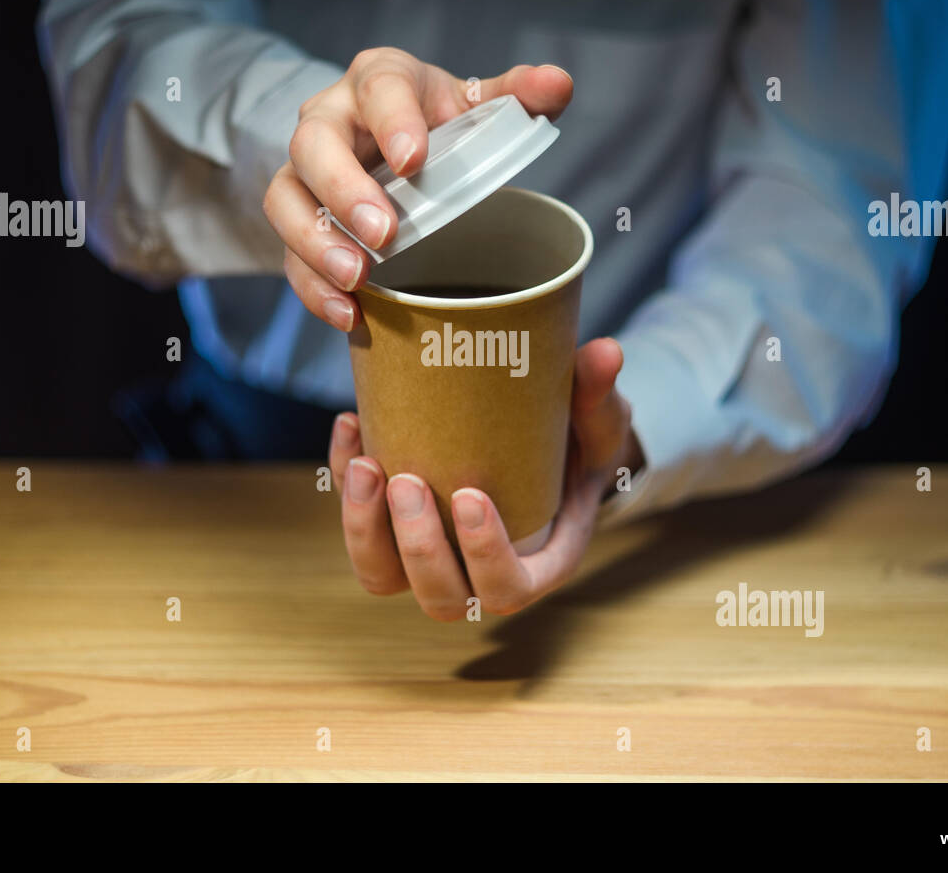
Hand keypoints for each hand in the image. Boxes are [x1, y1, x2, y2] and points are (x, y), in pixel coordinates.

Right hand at [262, 47, 572, 331]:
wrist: (394, 146)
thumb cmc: (438, 124)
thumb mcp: (478, 104)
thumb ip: (520, 95)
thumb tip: (558, 84)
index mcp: (379, 80)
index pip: (379, 88)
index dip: (393, 121)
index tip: (414, 161)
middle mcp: (330, 119)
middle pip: (314, 143)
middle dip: (344, 190)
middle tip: (384, 233)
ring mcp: (305, 172)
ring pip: (286, 198)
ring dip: (316, 241)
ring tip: (357, 277)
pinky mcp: (298, 220)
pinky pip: (288, 253)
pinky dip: (313, 286)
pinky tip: (349, 313)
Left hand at [327, 338, 643, 618]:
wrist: (544, 439)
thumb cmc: (579, 441)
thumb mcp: (598, 420)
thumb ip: (598, 394)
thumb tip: (605, 351)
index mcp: (538, 561)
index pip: (508, 588)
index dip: (484, 555)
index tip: (469, 496)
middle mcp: (478, 574)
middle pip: (441, 596)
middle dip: (417, 546)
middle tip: (408, 481)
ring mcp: (429, 556)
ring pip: (382, 576)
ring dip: (364, 528)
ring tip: (365, 463)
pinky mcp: (391, 526)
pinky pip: (357, 525)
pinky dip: (342, 482)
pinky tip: (350, 426)